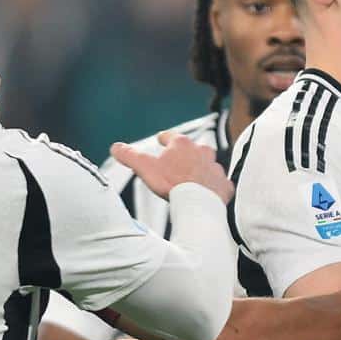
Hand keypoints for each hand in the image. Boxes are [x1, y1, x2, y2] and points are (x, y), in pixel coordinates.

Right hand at [112, 131, 233, 203]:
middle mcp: (202, 152)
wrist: (197, 202)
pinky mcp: (224, 184)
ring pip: (208, 164)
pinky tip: (208, 191)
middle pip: (193, 149)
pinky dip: (214, 186)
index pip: (171, 137)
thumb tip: (116, 147)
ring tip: (192, 177)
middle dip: (185, 153)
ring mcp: (215, 168)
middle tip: (177, 160)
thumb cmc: (172, 184)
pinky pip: (220, 183)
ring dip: (200, 169)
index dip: (164, 138)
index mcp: (182, 145)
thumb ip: (129, 155)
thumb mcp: (145, 167)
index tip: (161, 139)